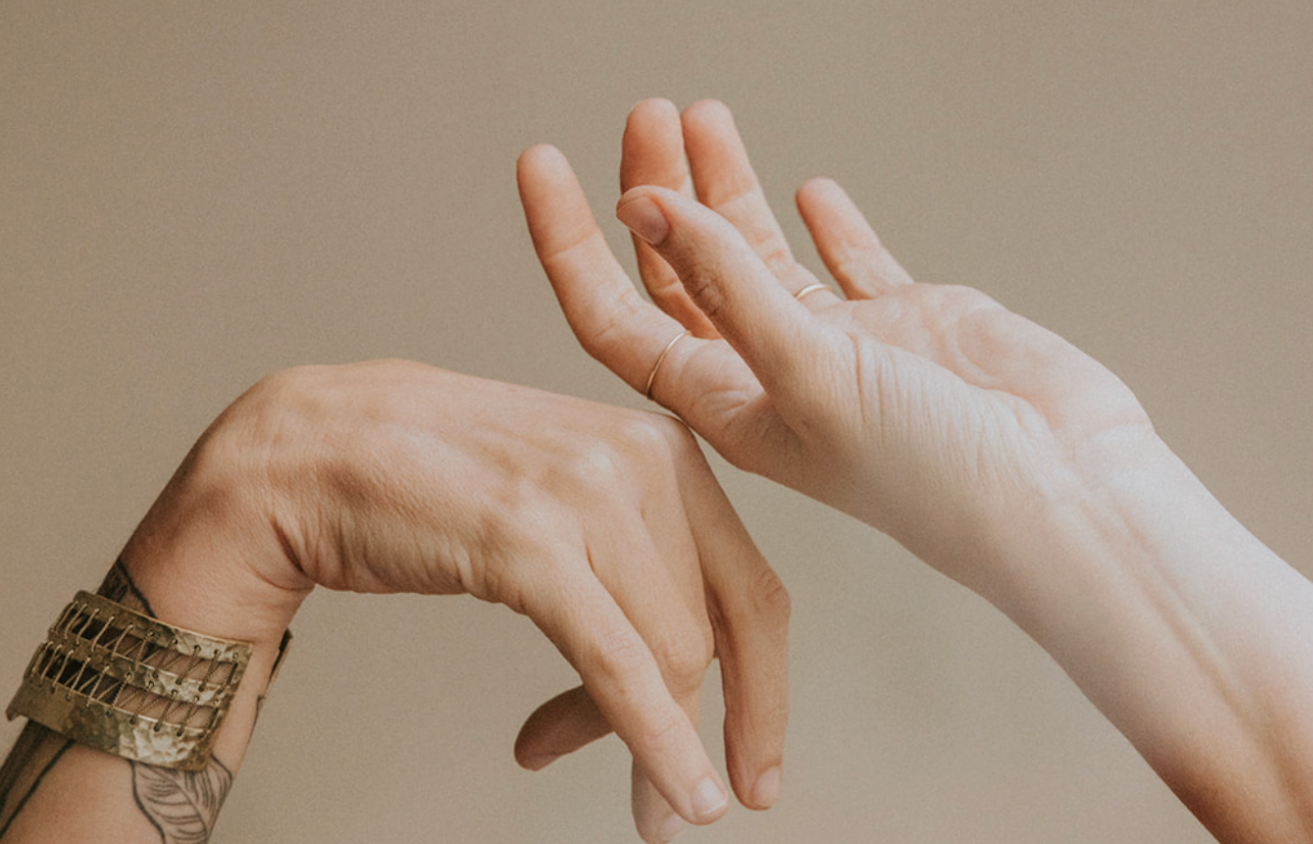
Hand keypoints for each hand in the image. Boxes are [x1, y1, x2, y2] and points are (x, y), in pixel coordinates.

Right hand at [120, 360, 787, 841]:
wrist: (309, 450)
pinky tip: (670, 792)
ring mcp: (587, 495)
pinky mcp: (531, 543)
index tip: (754, 759)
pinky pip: (618, 664)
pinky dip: (654, 739)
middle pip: (715, 630)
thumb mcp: (562, 507)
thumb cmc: (429, 482)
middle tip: (682, 805)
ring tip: (636, 802)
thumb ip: (630, 562)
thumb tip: (674, 667)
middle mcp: (640, 458)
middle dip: (706, 730)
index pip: (750, 586)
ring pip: (672, 655)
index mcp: (660, 447)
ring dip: (656, 745)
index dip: (766, 687)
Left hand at [518, 99, 1157, 591]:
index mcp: (730, 407)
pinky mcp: (907, 325)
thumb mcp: (812, 372)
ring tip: (705, 116)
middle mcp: (775, 376)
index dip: (570, 245)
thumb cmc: (937, 476)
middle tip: (645, 115)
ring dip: (726, 188)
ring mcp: (840, 349)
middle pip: (685, 273)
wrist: (1062, 490)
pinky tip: (812, 192)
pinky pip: (850, 266)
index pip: (619, 318)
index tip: (543, 165)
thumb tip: (648, 208)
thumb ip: (730, 287)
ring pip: (761, 256)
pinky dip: (828, 227)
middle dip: (658, 190)